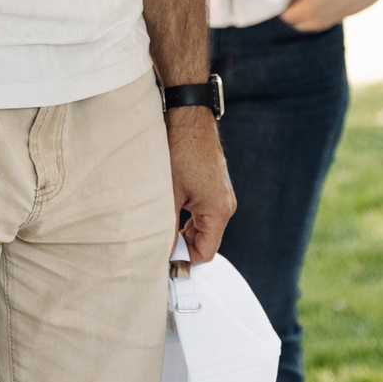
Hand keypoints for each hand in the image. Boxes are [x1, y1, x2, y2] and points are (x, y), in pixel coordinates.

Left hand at [166, 107, 234, 262]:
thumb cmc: (180, 153)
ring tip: (160, 229)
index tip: (163, 261)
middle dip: (183, 247)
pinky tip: (169, 212)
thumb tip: (160, 254)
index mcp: (219, 211)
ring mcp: (222, 195)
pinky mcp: (215, 186)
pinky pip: (203, 212)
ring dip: (183, 232)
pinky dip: (187, 218)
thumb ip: (166, 228)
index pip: (205, 252)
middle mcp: (225, 205)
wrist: (189, 119)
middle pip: (205, 241)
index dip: (184, 260)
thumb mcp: (168, 194)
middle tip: (157, 246)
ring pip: (203, 227)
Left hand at [280, 0, 382, 32]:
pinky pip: (310, 26)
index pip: (285, 15)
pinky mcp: (328, 25)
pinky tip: (312, 6)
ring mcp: (322, 25)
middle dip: (289, 12)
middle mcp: (314, 21)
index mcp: (309, 8)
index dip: (282, 6)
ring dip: (298, 17)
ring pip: (300, 26)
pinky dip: (307, 19)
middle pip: (291, 22)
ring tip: (301, 2)